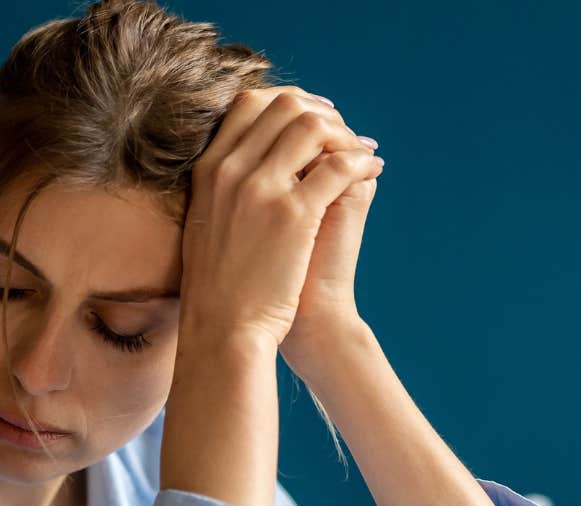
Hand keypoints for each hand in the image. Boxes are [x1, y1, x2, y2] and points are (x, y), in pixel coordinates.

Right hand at [178, 85, 384, 361]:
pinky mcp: (293, 214)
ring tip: (360, 151)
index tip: (312, 115)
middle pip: (283, 105)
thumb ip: (225, 187)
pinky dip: (363, 161)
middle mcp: (230, 171)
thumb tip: (253, 161)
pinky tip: (373, 169)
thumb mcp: (206, 224)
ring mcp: (261, 189)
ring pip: (313, 126)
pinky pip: (340, 166)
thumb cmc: (220, 287)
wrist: (224, 330)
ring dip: (344, 133)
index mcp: (208, 170)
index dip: (288, 100)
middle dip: (322, 111)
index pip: (248, 103)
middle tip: (344, 131)